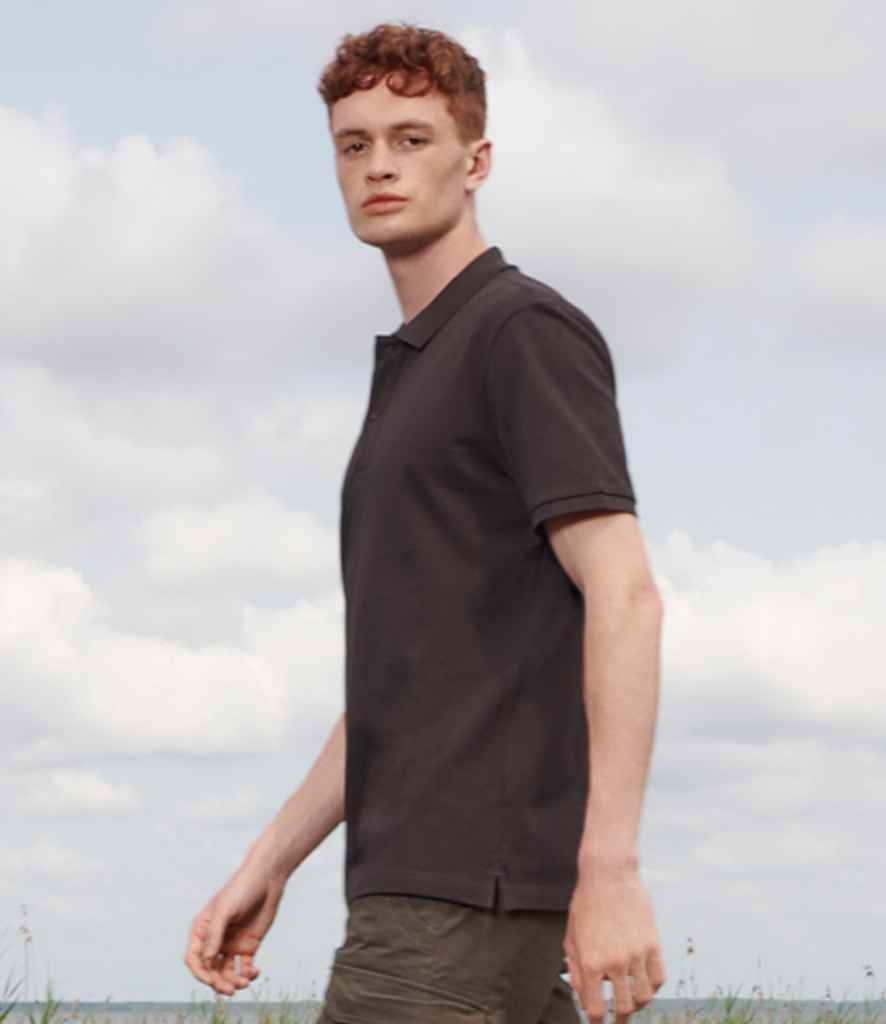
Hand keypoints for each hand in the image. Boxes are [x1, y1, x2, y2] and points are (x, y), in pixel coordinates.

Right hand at [183, 862, 286, 994]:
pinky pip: (243, 967)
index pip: (194, 958)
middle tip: (231, 990)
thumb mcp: (225, 910)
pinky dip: (247, 974)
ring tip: (245, 982)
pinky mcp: (248, 946)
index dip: (200, 973)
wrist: (267, 879)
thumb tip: (207, 961)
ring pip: (226, 972)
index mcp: (202, 930)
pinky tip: (254, 972)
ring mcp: (231, 944)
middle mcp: (215, 940)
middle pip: (210, 970)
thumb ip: (214, 935)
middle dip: (219, 983)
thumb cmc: (242, 888)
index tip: (212, 981)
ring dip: (233, 981)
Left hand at [563, 867, 665, 1023]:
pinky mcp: (653, 944)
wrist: (608, 874)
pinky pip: (658, 978)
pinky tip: (644, 984)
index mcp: (590, 962)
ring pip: (643, 997)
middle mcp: (614, 962)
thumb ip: (575, 969)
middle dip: (619, 1020)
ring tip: (632, 1002)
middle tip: (617, 1020)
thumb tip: (583, 996)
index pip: (595, 1009)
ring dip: (637, 1005)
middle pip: (623, 1008)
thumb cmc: (586, 903)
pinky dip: (653, 987)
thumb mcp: (571, 936)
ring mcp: (636, 954)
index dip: (597, 1022)